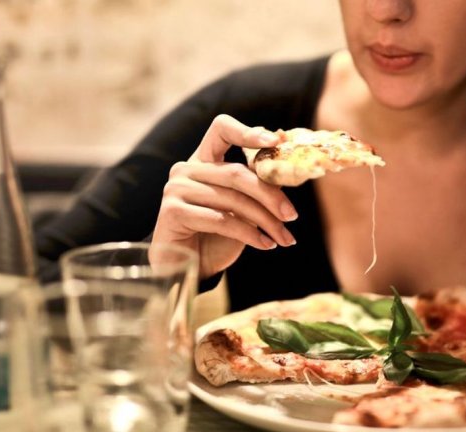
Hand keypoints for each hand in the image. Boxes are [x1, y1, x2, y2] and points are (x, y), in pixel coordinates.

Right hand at [151, 114, 297, 277]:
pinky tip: (266, 245)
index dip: (248, 132)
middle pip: (237, 173)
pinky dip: (249, 234)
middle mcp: (186, 169)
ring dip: (265, 222)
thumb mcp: (240, 207)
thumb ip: (255, 185)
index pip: (222, 129)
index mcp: (202, 159)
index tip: (276, 141)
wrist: (186, 268)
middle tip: (292, 215)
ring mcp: (176, 189)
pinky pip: (221, 220)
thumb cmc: (215, 235)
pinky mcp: (173, 212)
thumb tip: (287, 168)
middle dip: (270, 196)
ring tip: (284, 238)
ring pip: (232, 200)